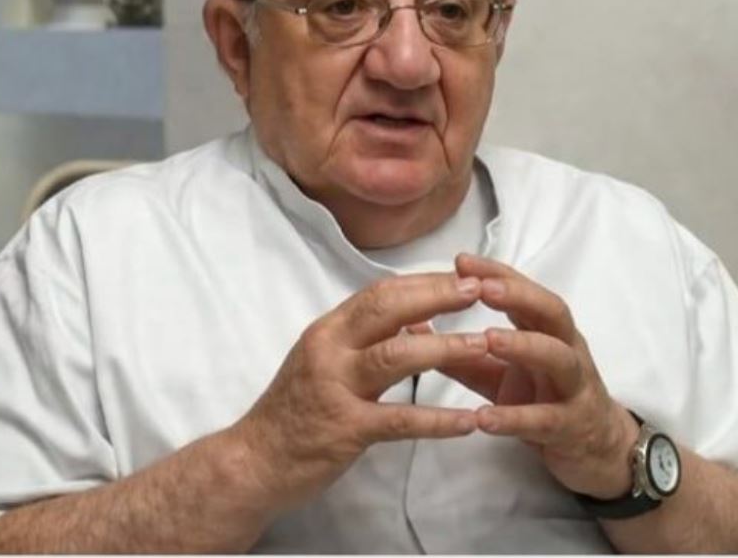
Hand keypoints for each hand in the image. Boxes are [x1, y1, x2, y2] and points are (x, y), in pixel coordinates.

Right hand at [230, 272, 488, 513]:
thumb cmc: (294, 409)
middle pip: (388, 310)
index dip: (423, 281)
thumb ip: (365, 339)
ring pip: (396, 356)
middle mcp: (329, 350)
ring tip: (484, 345)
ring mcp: (336, 388)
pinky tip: (470, 421)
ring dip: (445, 348)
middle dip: (437, 297)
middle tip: (480, 292)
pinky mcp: (346, 429)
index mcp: (328, 330)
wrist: (253, 461)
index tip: (462, 276)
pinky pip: (401, 421)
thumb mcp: (324, 361)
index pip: (379, 293)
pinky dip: (438, 421)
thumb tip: (417, 320)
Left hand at [428, 254, 639, 498]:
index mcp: (546, 330)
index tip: (461, 260)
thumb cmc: (542, 397)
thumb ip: (459, 350)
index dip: (497, 273)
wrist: (594, 448)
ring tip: (486, 339)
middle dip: (518, 295)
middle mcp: (566, 349)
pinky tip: (484, 416)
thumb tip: (412, 326)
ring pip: (558, 358)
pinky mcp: (571, 427)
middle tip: (481, 287)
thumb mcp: (496, 371)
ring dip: (523, 345)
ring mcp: (574, 387)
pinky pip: (545, 420)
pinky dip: (515, 417)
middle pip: (551, 312)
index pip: (524, 291)